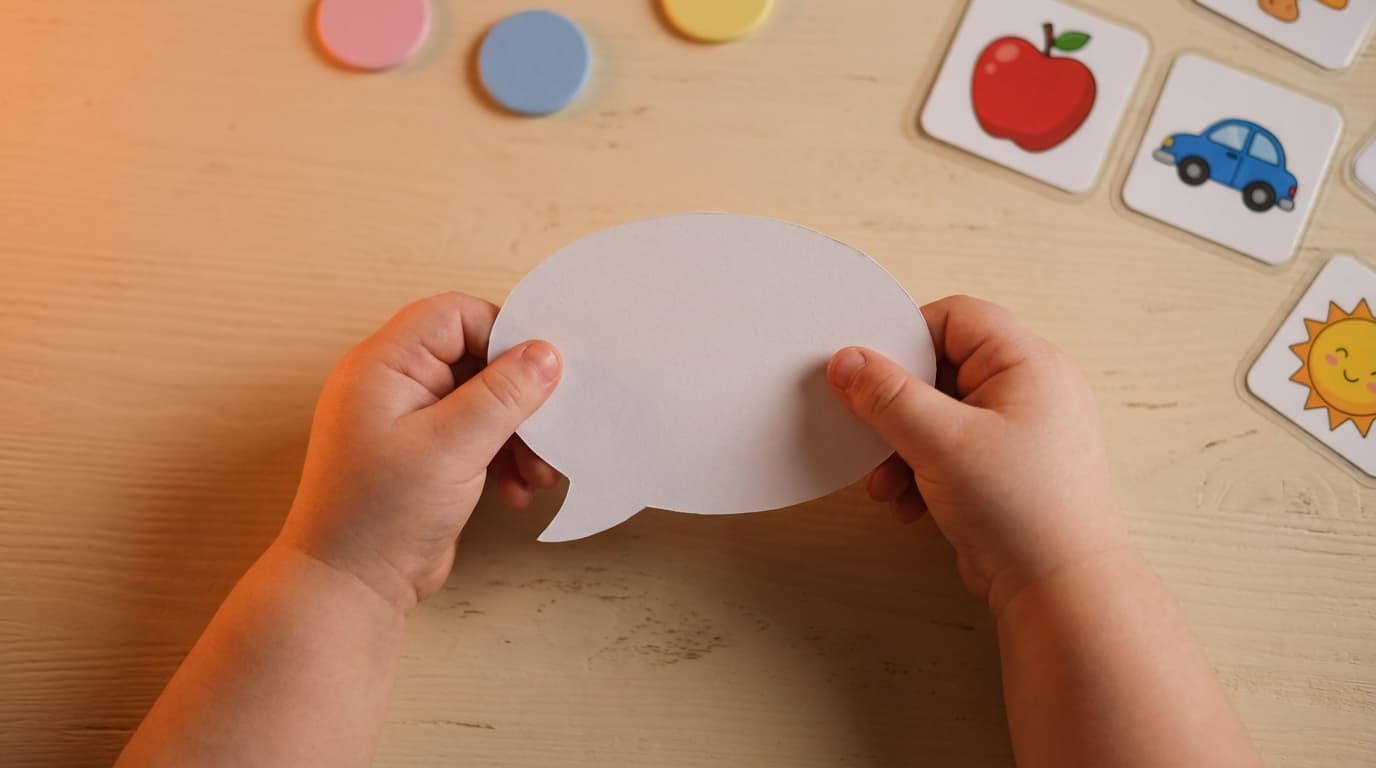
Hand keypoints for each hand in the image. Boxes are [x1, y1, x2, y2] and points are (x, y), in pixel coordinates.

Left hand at [277, 293, 563, 612]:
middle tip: (548, 430)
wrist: (349, 589)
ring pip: (483, 401)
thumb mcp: (452, 447)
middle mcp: (394, 385)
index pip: (455, 316)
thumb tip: (545, 353)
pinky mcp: (426, 456)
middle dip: (519, 398)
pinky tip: (516, 492)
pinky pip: (477, 436)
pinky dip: (503, 458)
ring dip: (518, 434)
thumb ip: (502, 394)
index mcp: (384, 365)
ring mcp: (409, 421)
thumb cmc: (380, 515)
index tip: (541, 371)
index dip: (503, 336)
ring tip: (538, 474)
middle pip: (476, 359)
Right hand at [827, 295, 1130, 614]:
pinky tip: (908, 505)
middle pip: (941, 369)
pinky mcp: (1005, 469)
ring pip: (938, 415)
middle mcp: (1028, 390)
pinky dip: (921, 472)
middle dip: (897, 409)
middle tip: (869, 433)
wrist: (1061, 592)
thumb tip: (847, 360)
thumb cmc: (1022, 510)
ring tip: (887, 484)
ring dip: (902, 447)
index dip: (906, 339)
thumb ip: (888, 396)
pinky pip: (949, 450)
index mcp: (1028, 364)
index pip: (955, 318)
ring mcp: (1018, 431)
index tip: (866, 370)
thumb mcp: (941, 443)